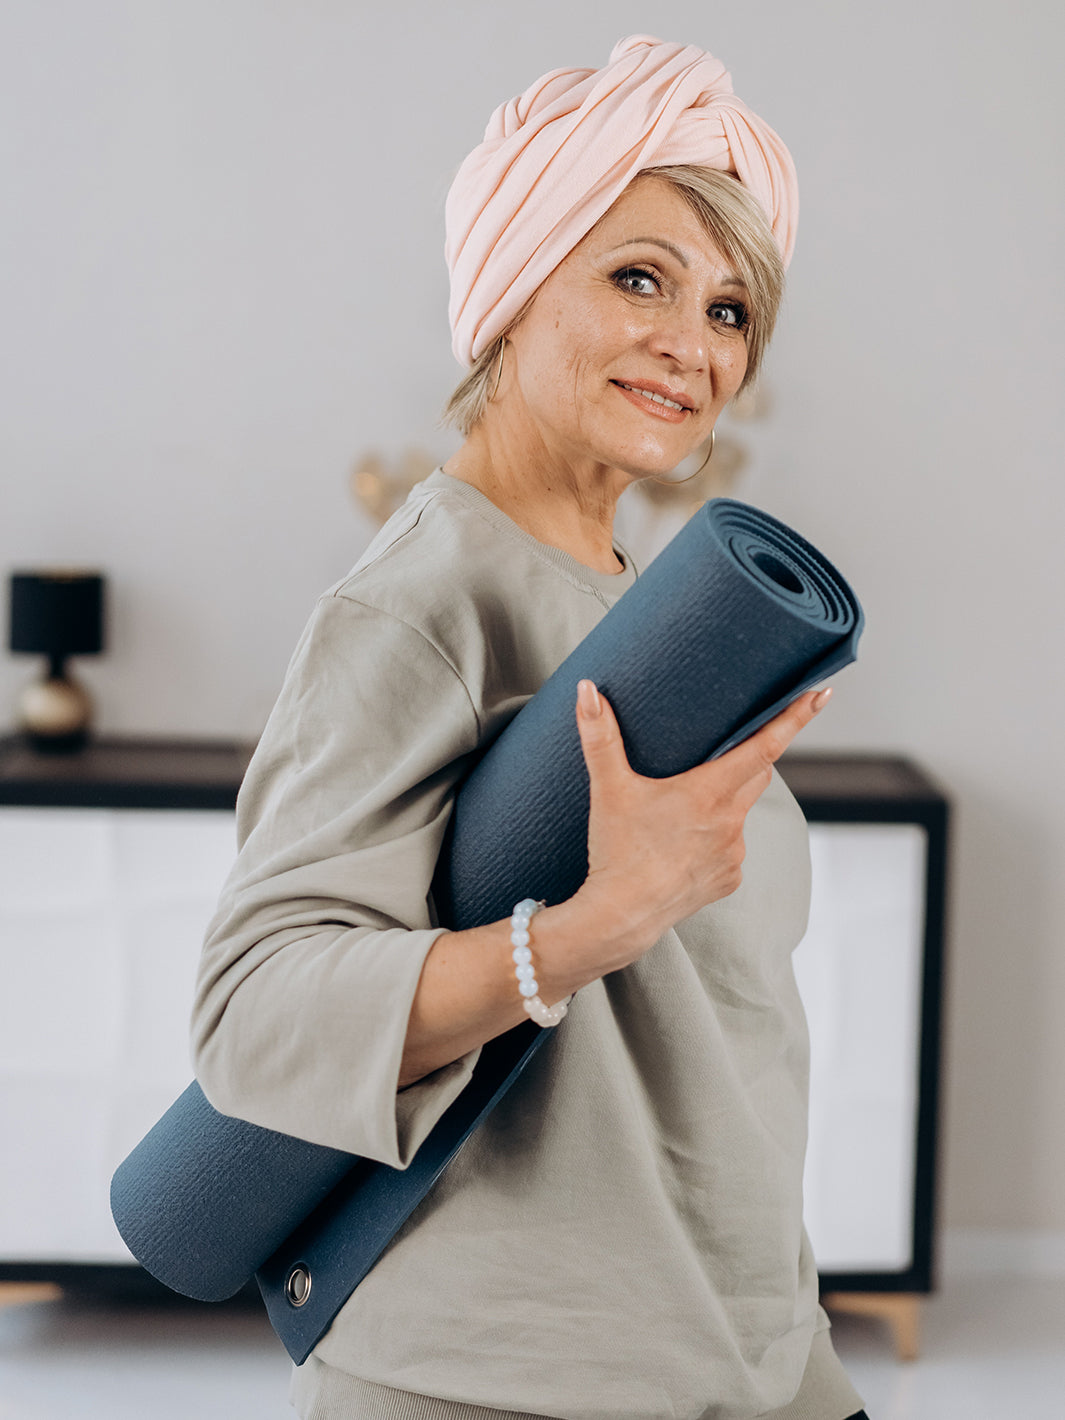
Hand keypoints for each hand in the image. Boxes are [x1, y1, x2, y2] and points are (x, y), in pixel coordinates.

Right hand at [570, 679, 830, 967]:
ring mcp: (734, 854)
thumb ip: (600, 737)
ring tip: (682, 810)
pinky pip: (731, 848)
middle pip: (756, 773)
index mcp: (710, 793)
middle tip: (723, 748)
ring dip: (724, 802)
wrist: (621, 916)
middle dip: (747, 756)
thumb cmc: (616, 850)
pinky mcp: (729, 880)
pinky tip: (685, 844)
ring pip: (740, 812)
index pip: (765, 746)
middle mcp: (731, 822)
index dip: (794, 717)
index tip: (820, 694)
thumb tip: (588, 690)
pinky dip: (716, 839)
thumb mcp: (608, 788)